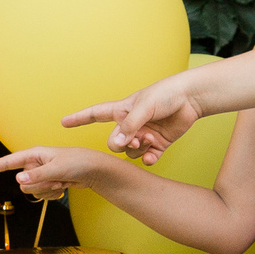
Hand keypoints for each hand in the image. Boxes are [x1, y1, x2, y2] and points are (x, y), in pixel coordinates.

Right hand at [0, 144, 113, 199]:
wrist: (93, 169)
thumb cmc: (78, 162)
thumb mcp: (58, 168)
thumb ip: (38, 175)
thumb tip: (19, 180)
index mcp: (33, 154)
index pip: (8, 162)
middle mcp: (34, 164)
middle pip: (23, 184)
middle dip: (40, 186)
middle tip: (58, 178)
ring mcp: (40, 174)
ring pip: (32, 192)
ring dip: (48, 190)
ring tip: (62, 181)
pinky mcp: (47, 183)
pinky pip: (41, 195)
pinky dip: (52, 194)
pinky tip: (63, 186)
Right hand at [62, 75, 203, 165]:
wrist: (191, 98)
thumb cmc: (165, 94)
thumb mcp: (144, 107)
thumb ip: (129, 126)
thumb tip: (116, 145)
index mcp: (121, 110)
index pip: (95, 114)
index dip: (79, 118)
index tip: (63, 122)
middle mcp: (130, 124)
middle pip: (114, 143)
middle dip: (122, 145)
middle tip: (136, 140)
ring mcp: (143, 135)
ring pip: (130, 153)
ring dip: (138, 151)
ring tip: (150, 140)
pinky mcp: (158, 144)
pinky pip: (146, 158)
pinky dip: (148, 159)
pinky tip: (152, 155)